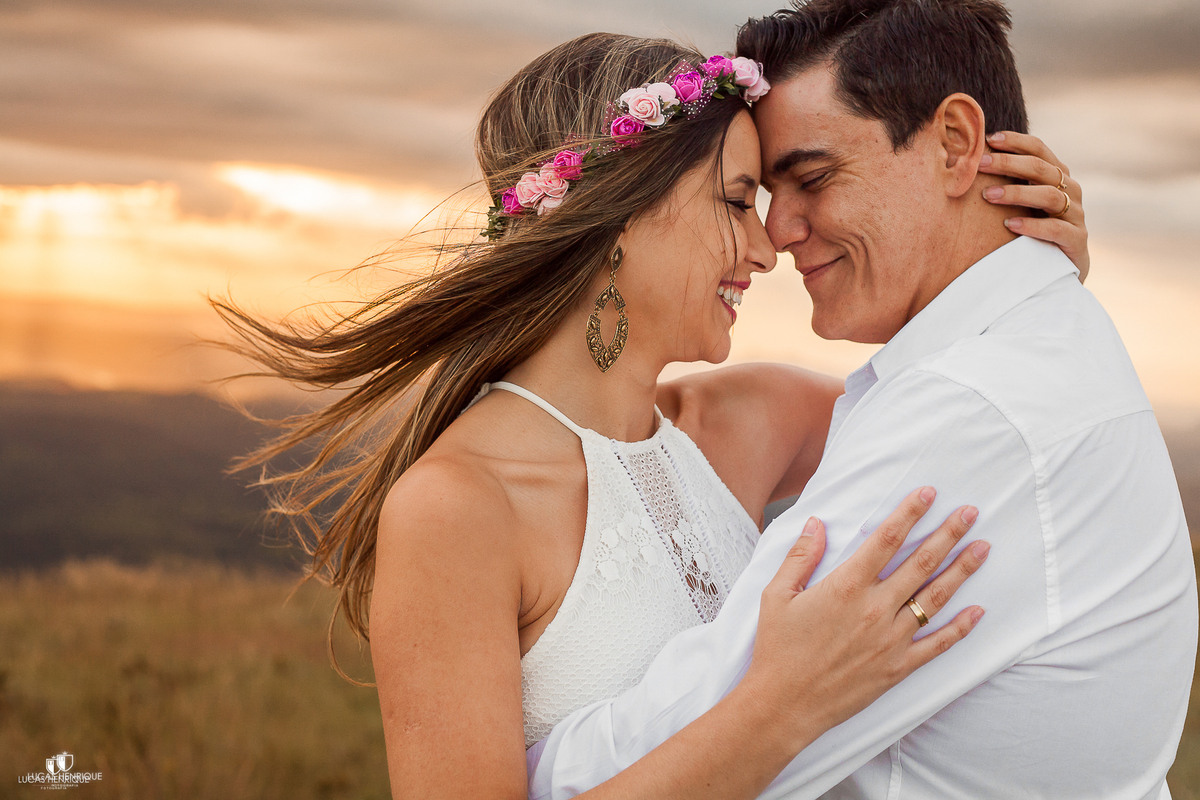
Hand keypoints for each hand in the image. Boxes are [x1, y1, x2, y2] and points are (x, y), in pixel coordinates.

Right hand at [744, 487, 987, 746]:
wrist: (784, 704)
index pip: (886, 540)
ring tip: (982, 548)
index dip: (910, 513)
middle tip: (971, 513)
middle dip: (948, 533)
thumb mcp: (776, 595)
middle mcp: (874, 609)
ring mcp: (890, 639)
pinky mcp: (898, 667)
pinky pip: (938, 645)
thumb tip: (816, 523)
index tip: (929, 493)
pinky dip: (961, 628)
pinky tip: (978, 611)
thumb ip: (800, 557)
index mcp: (845, 586)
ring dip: (961, 570)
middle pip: (920, 562)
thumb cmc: (776, 649)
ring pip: (935, 598)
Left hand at [978, 131, 1088, 281]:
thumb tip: (971, 164)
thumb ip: (1009, 183)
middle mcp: (1071, 191)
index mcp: (1058, 177)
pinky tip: (1009, 224)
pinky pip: (1056, 229)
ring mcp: (1076, 215)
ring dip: (1017, 192)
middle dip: (1009, 163)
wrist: (1062, 270)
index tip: (990, 139)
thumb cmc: (1034, 231)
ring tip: (988, 195)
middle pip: (1042, 168)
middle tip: (980, 164)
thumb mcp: (1023, 204)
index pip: (1040, 150)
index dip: (1017, 141)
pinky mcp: (1076, 240)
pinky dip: (1032, 225)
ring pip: (1050, 195)